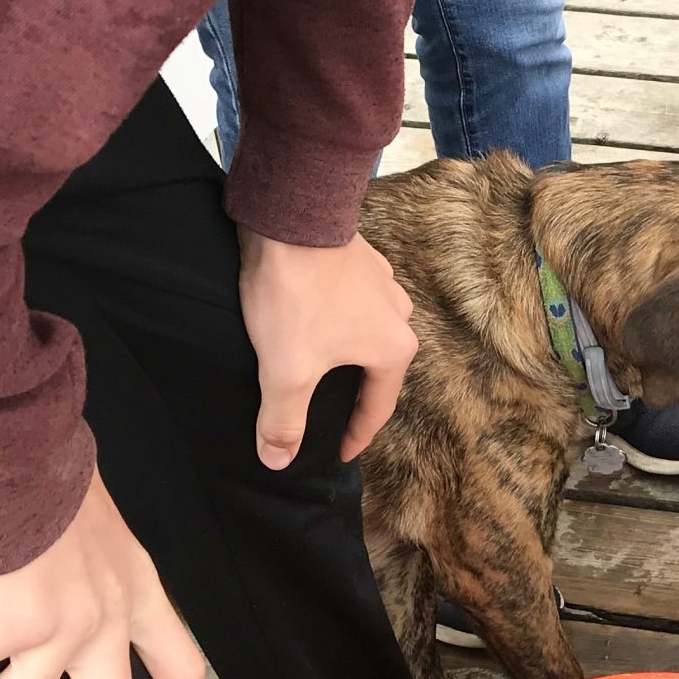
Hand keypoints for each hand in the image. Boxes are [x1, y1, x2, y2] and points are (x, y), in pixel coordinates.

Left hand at [239, 229, 417, 467]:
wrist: (290, 217)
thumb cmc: (296, 297)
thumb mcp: (286, 370)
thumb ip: (283, 420)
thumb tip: (279, 461)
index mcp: (393, 350)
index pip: (378, 408)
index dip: (356, 436)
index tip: (339, 453)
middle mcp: (399, 316)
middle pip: (375, 369)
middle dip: (352, 391)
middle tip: (326, 410)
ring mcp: (383, 283)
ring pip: (365, 331)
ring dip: (345, 350)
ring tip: (316, 360)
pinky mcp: (360, 258)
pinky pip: (352, 300)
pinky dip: (335, 316)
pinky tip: (310, 316)